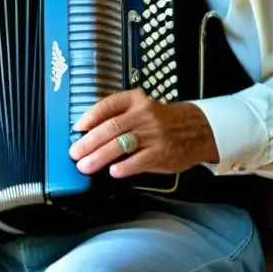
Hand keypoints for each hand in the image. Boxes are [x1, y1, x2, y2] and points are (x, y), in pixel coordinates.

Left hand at [68, 88, 218, 178]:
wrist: (197, 129)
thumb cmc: (163, 121)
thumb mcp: (143, 109)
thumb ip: (121, 117)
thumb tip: (90, 135)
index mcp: (136, 100)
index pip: (108, 105)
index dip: (90, 116)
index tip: (77, 127)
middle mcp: (144, 114)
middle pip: (111, 127)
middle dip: (90, 141)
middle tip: (75, 152)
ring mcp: (153, 133)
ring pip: (122, 144)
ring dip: (100, 156)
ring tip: (85, 165)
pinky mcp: (162, 152)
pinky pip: (139, 160)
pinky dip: (125, 166)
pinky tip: (113, 172)